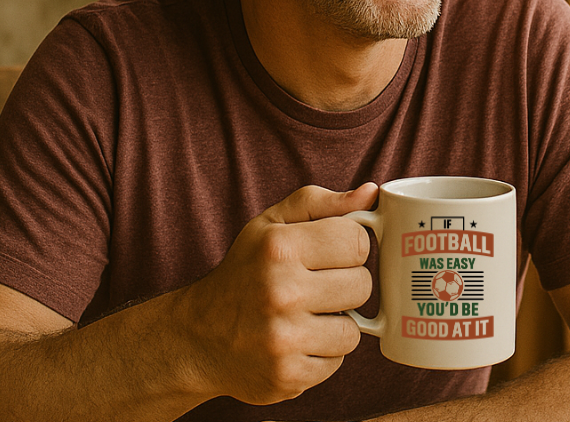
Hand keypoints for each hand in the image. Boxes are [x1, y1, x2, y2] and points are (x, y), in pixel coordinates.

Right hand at [175, 183, 378, 404]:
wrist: (197, 338)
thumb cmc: (244, 272)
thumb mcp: (271, 225)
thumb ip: (322, 204)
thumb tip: (371, 193)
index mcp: (278, 247)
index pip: (357, 241)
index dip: (348, 247)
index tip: (329, 255)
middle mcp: (280, 291)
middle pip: (362, 285)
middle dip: (344, 286)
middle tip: (315, 287)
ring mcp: (283, 338)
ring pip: (353, 330)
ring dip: (335, 324)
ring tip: (305, 317)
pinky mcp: (287, 375)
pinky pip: (337, 362)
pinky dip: (322, 354)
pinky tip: (296, 343)